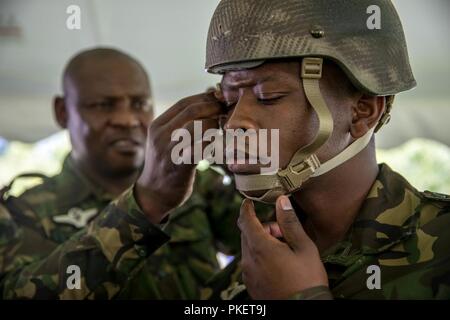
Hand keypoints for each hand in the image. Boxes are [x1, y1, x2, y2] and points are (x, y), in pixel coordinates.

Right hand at [136, 92, 223, 223]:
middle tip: (227, 109)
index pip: (183, 103)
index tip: (219, 98)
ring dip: (215, 124)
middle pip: (192, 111)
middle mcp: (161, 135)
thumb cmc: (166, 165)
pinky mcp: (180, 164)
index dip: (204, 98)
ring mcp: (169, 149)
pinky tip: (220, 144)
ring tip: (224, 126)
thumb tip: (206, 105)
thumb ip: (180, 125)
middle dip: (213, 107)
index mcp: (157, 126)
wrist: (153, 195)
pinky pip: (202, 147)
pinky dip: (214, 143)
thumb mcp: (164, 141)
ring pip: (198, 126)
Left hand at [238, 196, 327, 298]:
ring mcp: (248, 274)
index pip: (245, 220)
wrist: (304, 311)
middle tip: (284, 234)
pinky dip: (260, 256)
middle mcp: (248, 260)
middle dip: (263, 228)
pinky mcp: (251, 285)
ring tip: (285, 251)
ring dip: (262, 242)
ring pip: (249, 248)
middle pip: (248, 234)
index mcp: (260, 248)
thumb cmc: (307, 280)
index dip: (246, 208)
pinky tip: (279, 263)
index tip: (249, 202)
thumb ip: (290, 222)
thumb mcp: (303, 247)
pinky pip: (251, 263)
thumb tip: (281, 201)